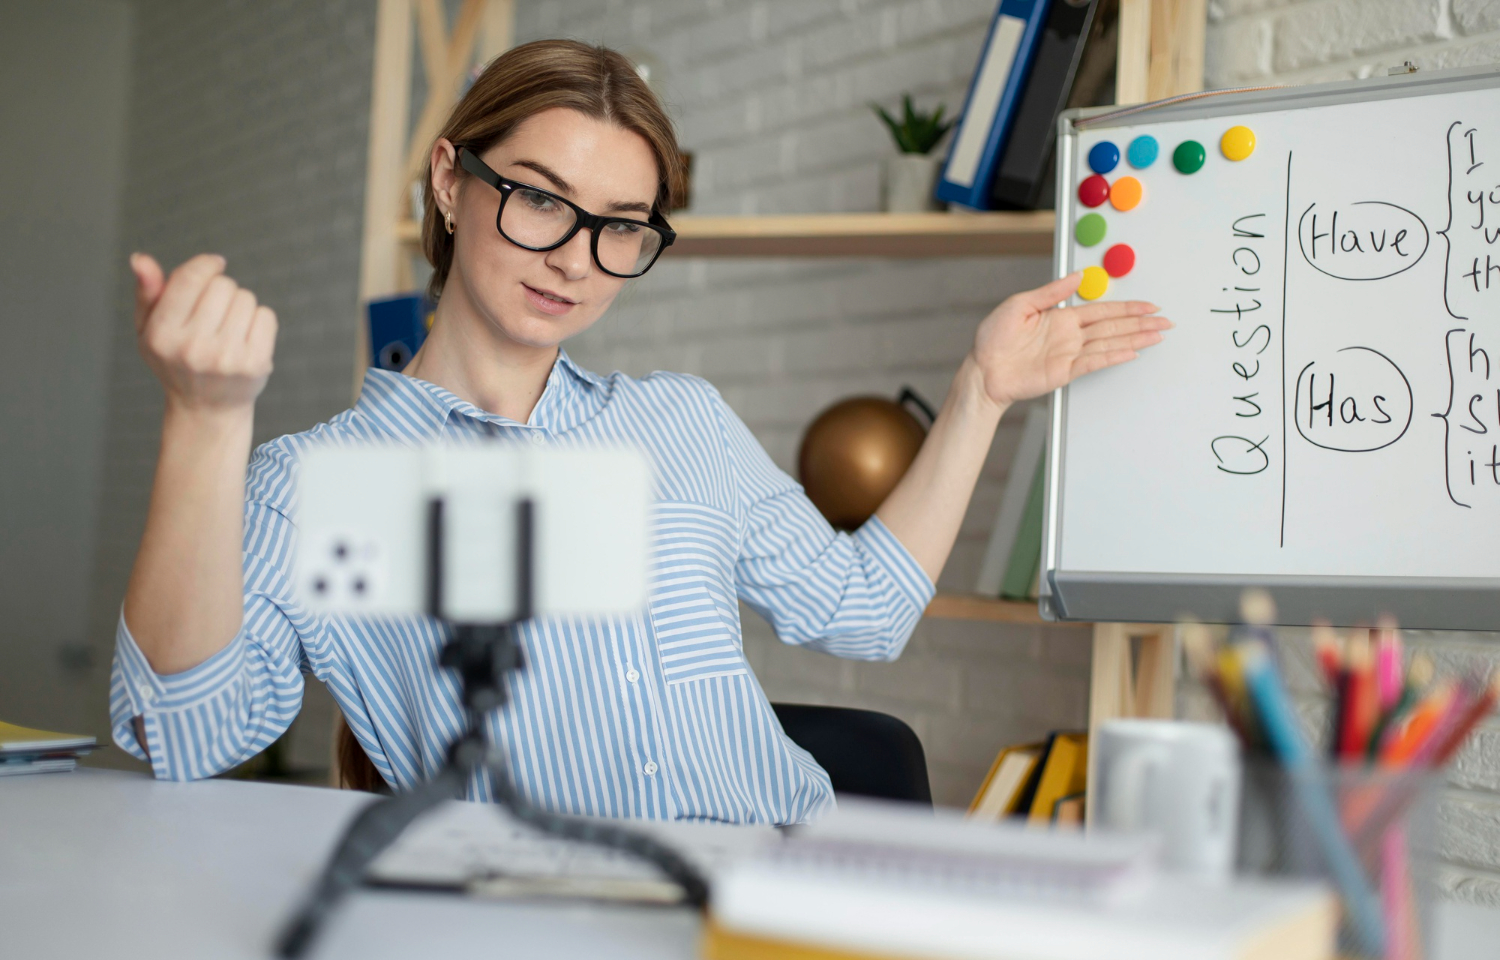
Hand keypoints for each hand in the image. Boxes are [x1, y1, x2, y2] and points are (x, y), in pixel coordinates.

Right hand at [131, 253, 277, 411]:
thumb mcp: (149, 330)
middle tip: (215, 312)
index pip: (189, 279)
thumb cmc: (176, 360)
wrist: (206, 408)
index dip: (206, 264)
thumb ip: (147, 293)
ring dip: (240, 305)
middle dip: (221, 290)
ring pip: (246, 298)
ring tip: (228, 328)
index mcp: (161, 335)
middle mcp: (193, 348)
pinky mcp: (255, 364)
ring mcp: (226, 358)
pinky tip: (245, 338)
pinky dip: (259, 320)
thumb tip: (140, 259)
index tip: (215, 264)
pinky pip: (266, 315)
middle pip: (222, 285)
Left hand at [969, 272, 1170, 406]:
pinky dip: (1113, 357)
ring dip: (1135, 339)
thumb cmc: (994, 338)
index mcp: (1062, 317)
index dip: (1127, 307)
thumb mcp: (1020, 304)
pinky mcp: (1063, 372)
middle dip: (1140, 322)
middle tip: (1165, 320)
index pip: (1103, 310)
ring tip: (1158, 335)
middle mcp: (1070, 336)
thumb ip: (1052, 291)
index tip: (1149, 305)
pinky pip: (1093, 362)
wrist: (981, 369)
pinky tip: (1131, 351)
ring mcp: (1069, 354)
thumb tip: (1077, 276)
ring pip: (1109, 343)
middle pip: (1113, 326)